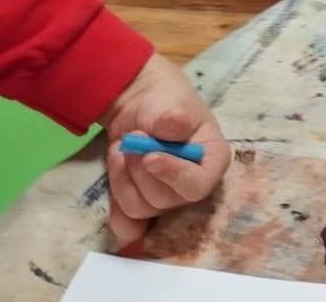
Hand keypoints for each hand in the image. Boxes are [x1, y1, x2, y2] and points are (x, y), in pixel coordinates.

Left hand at [99, 53, 231, 242]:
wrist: (139, 105)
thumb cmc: (166, 101)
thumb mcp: (174, 103)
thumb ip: (176, 117)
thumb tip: (176, 124)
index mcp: (212, 161)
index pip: (198, 185)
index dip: (174, 175)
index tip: (150, 156)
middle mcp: (192, 185)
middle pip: (165, 200)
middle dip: (139, 171)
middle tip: (132, 140)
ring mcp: (167, 198)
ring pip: (141, 208)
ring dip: (123, 179)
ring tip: (122, 150)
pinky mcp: (143, 204)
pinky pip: (129, 224)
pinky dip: (117, 214)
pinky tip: (113, 193)